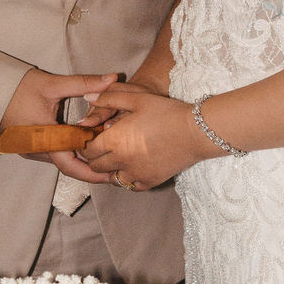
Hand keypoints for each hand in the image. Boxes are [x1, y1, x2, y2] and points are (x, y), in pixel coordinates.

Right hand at [1, 69, 118, 179]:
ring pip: (60, 161)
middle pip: (67, 165)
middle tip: (114, 168)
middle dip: (91, 167)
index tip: (113, 172)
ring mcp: (29, 151)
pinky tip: (82, 146)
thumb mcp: (53, 84)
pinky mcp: (27, 148)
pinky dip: (67, 153)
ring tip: (103, 155)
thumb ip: (85, 83)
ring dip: (79, 159)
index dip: (93, 171)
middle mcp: (34, 150)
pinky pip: (51, 155)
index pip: (71, 164)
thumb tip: (113, 78)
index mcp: (41, 137)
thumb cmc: (18, 86)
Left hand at [80, 83, 210, 189]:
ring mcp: (136, 174)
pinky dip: (128, 179)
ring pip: (112, 179)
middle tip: (104, 148)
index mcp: (115, 139)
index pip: (88, 150)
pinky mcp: (150, 182)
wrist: (196, 132)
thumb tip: (88, 97)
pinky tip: (133, 167)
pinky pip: (131, 186)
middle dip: (96, 158)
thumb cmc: (166, 112)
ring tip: (119, 158)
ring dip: (111, 170)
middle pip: (96, 167)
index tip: (93, 139)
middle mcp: (121, 160)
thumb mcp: (137, 98)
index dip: (87, 145)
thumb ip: (109, 97)